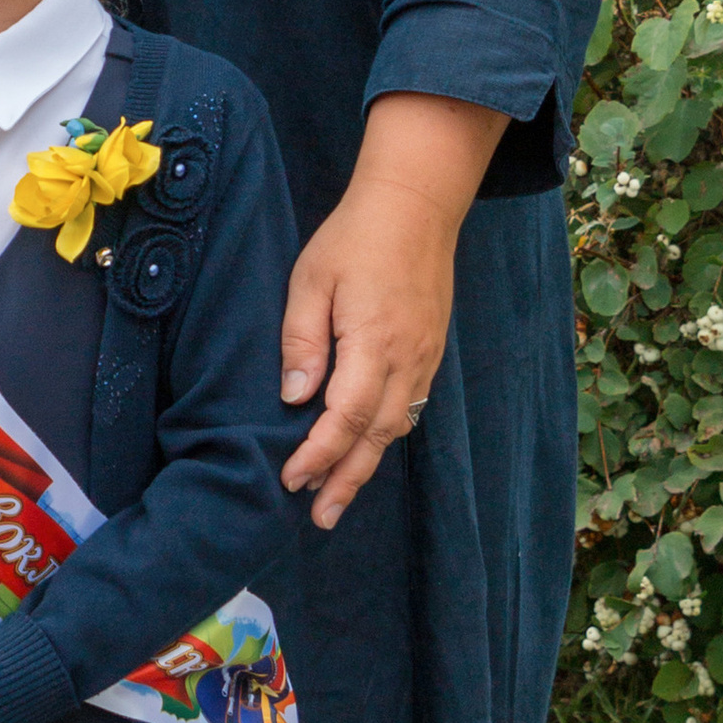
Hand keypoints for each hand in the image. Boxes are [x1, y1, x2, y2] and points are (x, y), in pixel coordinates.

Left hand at [280, 94, 505, 529]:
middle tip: (320, 517)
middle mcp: (407, 360)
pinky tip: (367, 446)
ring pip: (397, 426)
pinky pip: (411, 406)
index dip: (318, 455)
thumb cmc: (354, 238)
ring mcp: (425, 358)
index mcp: (374, 344)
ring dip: (367, 463)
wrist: (416, 205)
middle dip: (346, 480)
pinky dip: (386, 434)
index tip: (290, 479)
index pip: (344, 418)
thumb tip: (294, 398)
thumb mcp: (311, 281)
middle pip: (376, 437)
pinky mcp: (432, 351)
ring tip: (338, 493)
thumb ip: (302, 342)